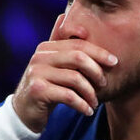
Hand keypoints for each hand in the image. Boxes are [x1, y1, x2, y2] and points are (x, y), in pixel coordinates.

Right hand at [12, 14, 118, 132]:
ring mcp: (36, 73)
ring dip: (90, 93)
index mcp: (47, 48)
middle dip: (96, 71)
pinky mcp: (37, 91)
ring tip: (95, 102)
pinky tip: (88, 110)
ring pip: (75, 78)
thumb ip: (68, 51)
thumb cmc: (48, 87)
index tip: (115, 62)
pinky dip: (82, 104)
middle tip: (104, 84)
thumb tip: (83, 28)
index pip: (78, 44)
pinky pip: (68, 96)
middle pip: (78, 57)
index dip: (99, 52)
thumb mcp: (56, 67)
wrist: (25, 111)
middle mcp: (39, 57)